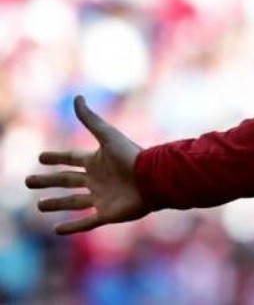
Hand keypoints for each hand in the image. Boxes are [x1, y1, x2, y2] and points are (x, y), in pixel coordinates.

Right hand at [25, 96, 147, 233]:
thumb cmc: (131, 156)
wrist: (153, 179)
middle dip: (48, 181)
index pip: (71, 158)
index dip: (56, 157)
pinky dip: (72, 227)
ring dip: (56, 204)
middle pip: (67, 180)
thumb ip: (91, 119)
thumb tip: (77, 97)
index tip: (41, 157)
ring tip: (39, 206)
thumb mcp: (108, 136)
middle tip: (28, 181)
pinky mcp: (108, 214)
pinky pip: (86, 223)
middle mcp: (98, 179)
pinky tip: (56, 230)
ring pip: (73, 202)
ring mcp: (102, 198)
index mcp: (97, 161)